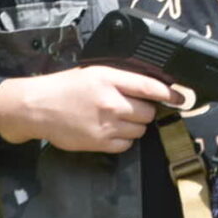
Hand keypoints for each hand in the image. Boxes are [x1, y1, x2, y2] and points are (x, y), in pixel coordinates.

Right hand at [0, 66, 184, 153]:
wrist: (37, 107)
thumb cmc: (64, 88)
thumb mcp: (93, 72)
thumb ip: (121, 78)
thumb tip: (151, 87)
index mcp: (109, 78)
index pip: (150, 87)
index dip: (170, 94)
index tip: (180, 98)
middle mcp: (110, 101)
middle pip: (148, 111)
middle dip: (145, 110)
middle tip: (132, 107)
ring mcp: (106, 124)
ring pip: (140, 130)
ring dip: (135, 126)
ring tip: (118, 119)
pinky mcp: (100, 142)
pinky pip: (127, 145)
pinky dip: (124, 140)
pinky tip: (110, 131)